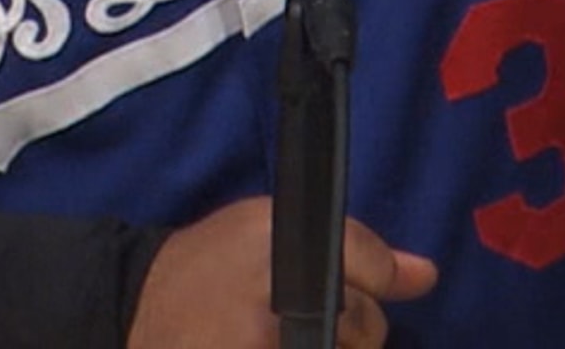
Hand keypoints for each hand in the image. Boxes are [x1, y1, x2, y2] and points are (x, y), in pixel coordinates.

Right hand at [127, 195, 439, 348]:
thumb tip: (427, 276)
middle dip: (356, 325)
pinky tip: (283, 343)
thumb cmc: (212, 263)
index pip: (371, 265)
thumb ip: (353, 248)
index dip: (378, 280)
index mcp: (280, 240)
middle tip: (304, 317)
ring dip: (336, 346)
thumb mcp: (268, 228)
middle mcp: (278, 295)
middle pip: (367, 324)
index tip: (360, 287)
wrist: (137, 310)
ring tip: (287, 335)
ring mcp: (266, 341)